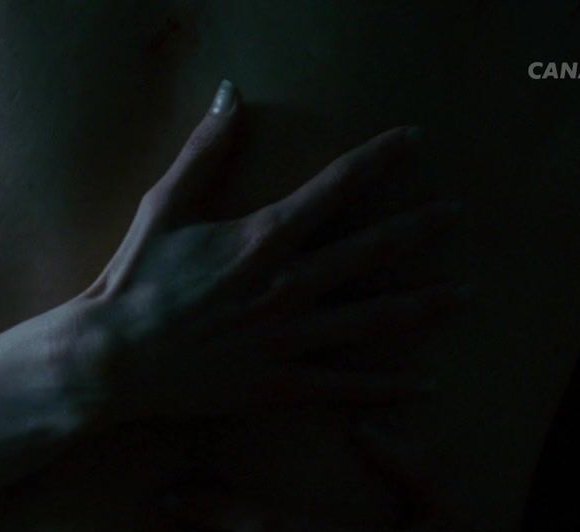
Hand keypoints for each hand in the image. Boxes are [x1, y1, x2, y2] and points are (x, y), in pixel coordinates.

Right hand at [82, 80, 467, 421]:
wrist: (114, 358)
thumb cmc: (134, 280)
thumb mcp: (164, 206)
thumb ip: (204, 151)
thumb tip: (230, 94)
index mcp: (264, 237)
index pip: (337, 186)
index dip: (381, 158)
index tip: (415, 140)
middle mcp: (289, 284)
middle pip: (372, 250)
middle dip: (422, 228)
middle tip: (460, 215)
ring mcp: (289, 338)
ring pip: (374, 320)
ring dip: (425, 305)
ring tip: (466, 295)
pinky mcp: (280, 384)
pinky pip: (344, 386)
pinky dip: (386, 388)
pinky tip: (423, 388)